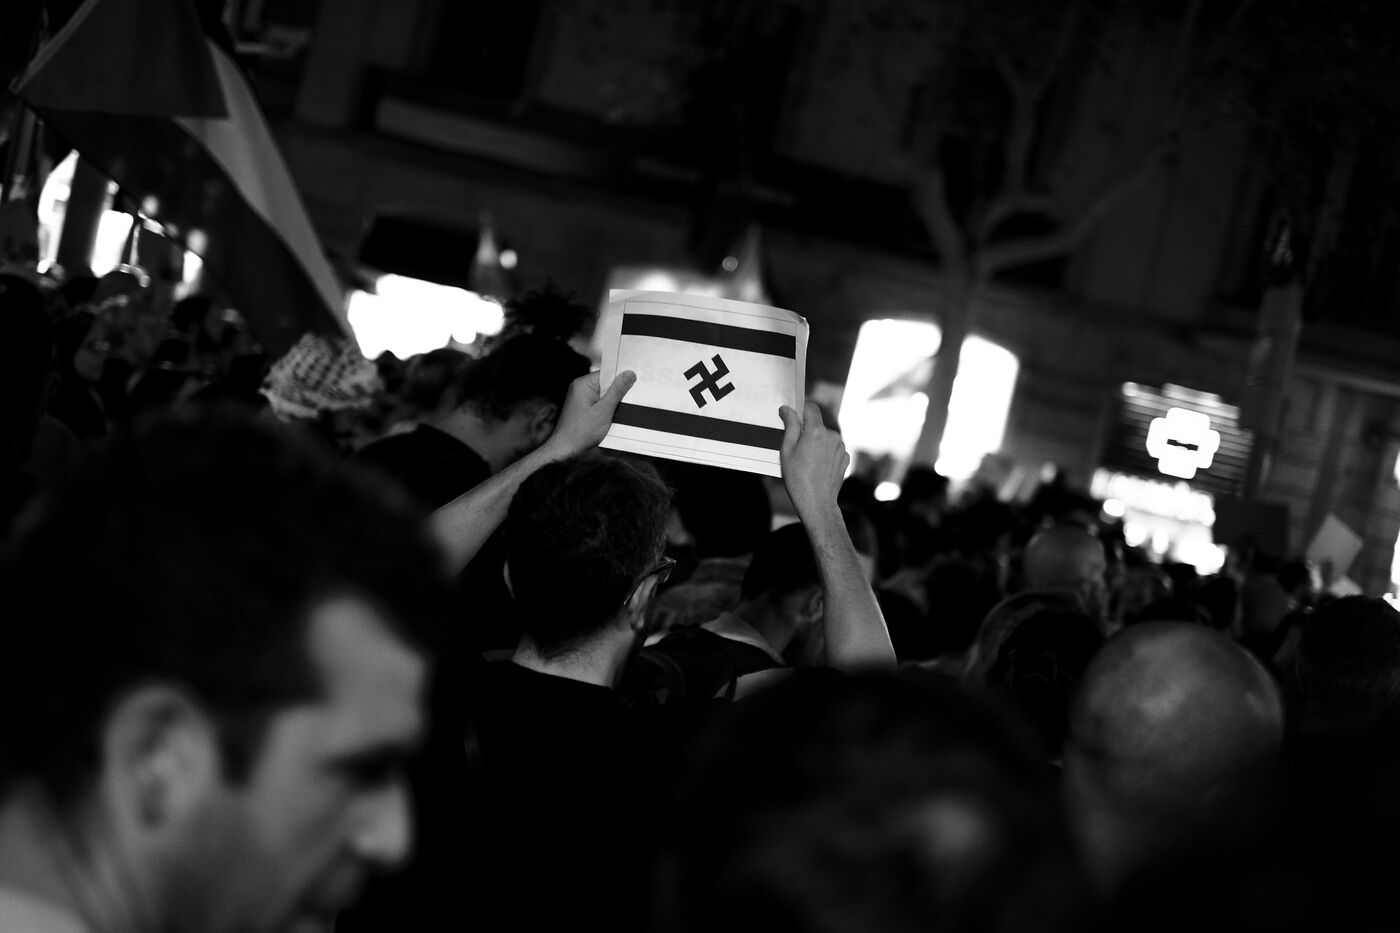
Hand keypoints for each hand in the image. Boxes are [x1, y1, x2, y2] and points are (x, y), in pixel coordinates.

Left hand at [544, 370, 635, 456]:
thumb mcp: (604, 410)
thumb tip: (628, 374)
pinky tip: (611, 418)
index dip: (621, 377)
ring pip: (605, 395)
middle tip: (628, 400)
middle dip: (618, 392)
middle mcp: (581, 388)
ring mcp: (582, 399)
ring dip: (613, 403)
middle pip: (607, 384)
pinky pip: (600, 403)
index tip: (635, 380)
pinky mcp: (584, 408)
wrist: (566, 450)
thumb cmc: (580, 432)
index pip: (607, 372)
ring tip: (616, 413)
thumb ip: (617, 391)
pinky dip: (608, 409)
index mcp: (583, 384)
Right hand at [778, 401, 848, 519]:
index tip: (793, 416)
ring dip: (817, 443)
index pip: (811, 408)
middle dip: (807, 431)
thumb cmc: (798, 478)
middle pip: (817, 425)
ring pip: (826, 437)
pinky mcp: (845, 458)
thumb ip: (789, 426)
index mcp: (817, 431)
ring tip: (807, 462)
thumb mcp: (787, 450)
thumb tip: (787, 409)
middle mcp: (832, 435)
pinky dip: (825, 453)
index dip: (801, 409)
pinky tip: (817, 467)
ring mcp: (841, 447)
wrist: (817, 502)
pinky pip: (833, 449)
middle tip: (796, 449)